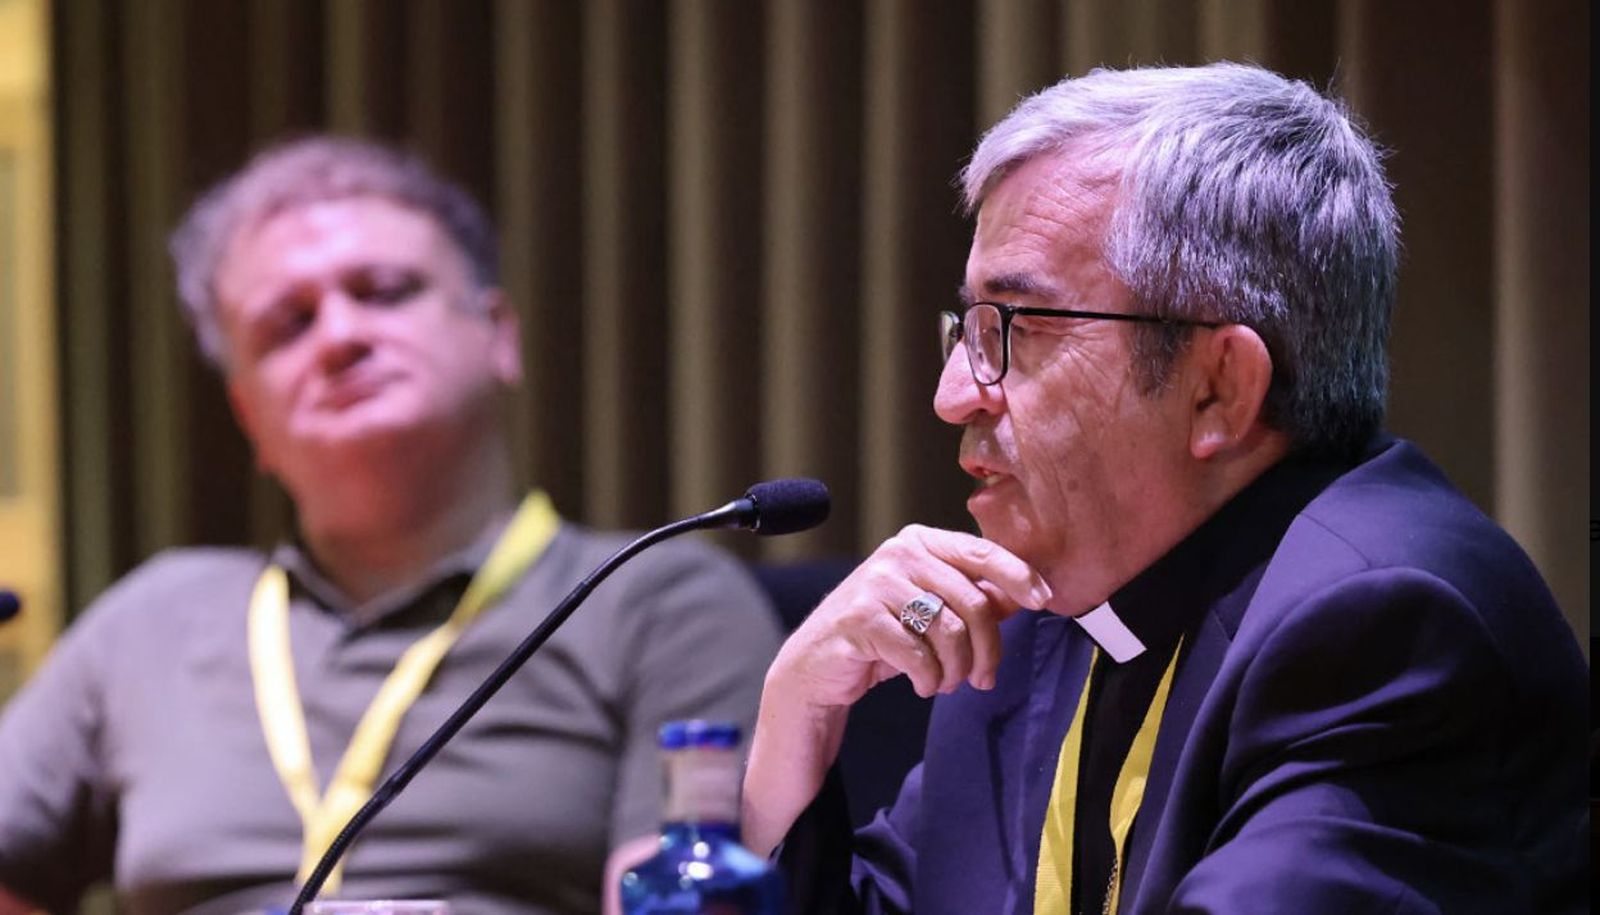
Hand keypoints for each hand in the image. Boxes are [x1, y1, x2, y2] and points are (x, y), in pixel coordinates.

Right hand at [774, 524, 1051, 702]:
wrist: (818, 665)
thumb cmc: (884, 635)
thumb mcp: (932, 611)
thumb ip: (975, 597)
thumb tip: (1026, 593)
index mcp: (920, 541)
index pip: (981, 552)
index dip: (1018, 575)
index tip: (1043, 600)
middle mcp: (898, 554)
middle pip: (973, 601)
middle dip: (986, 649)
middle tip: (983, 678)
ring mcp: (876, 583)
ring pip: (949, 631)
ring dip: (956, 669)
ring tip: (945, 682)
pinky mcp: (861, 619)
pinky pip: (919, 655)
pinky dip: (928, 678)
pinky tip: (921, 684)